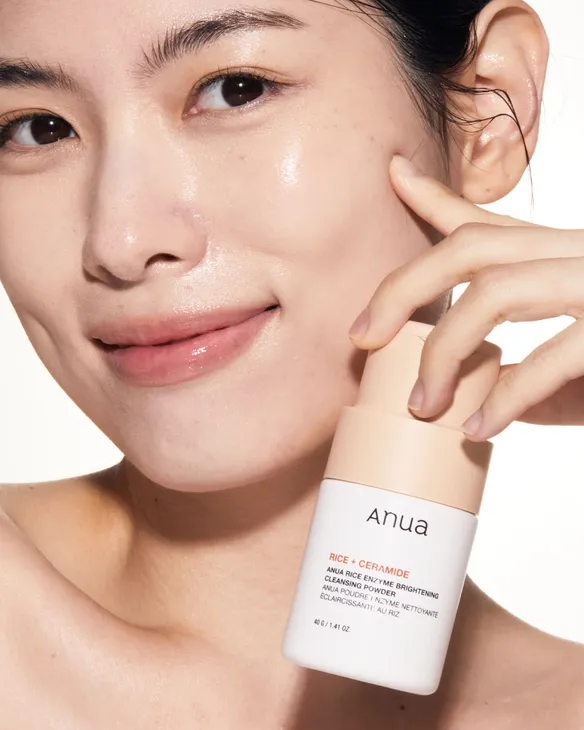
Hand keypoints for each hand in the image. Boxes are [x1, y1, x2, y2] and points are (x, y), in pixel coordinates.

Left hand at [349, 155, 583, 441]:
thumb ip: (536, 381)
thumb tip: (487, 406)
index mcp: (564, 259)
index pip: (488, 222)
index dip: (435, 198)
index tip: (392, 176)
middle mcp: (581, 257)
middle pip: (472, 247)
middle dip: (404, 287)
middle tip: (361, 337)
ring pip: (498, 291)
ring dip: (448, 350)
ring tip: (423, 406)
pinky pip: (557, 351)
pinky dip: (512, 393)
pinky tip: (482, 427)